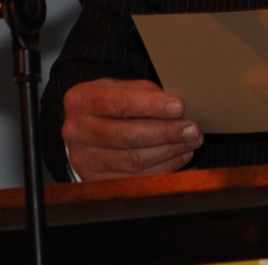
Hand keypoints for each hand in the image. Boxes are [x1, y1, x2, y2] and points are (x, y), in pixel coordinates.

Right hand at [62, 78, 202, 180]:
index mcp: (81, 100)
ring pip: (132, 161)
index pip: (118, 104)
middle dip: (165, 133)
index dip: (151, 106)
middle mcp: (76, 131)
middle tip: (192, 129)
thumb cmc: (111, 103)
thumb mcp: (123, 87)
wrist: (87, 127)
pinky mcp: (95, 180)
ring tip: (191, 142)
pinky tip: (180, 156)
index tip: (179, 107)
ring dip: (168, 152)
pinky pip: (134, 179)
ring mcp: (83, 159)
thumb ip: (146, 93)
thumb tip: (176, 109)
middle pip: (126, 136)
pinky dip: (162, 169)